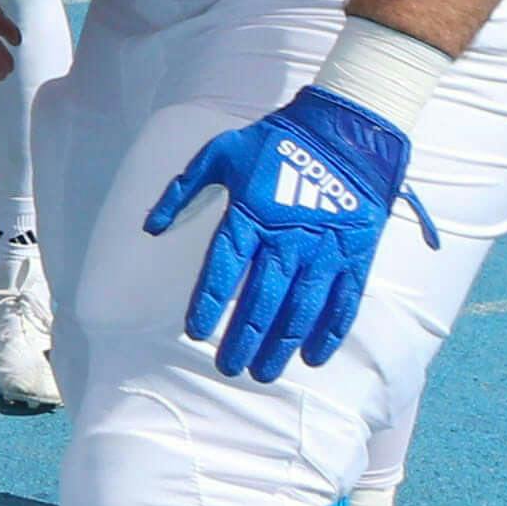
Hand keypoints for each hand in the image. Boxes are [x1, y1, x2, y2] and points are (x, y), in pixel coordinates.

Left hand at [147, 87, 438, 383]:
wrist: (344, 132)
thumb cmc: (275, 143)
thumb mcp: (219, 154)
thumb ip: (182, 191)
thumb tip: (150, 226)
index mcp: (250, 214)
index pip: (223, 269)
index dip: (209, 303)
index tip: (195, 331)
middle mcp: (288, 238)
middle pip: (262, 300)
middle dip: (243, 339)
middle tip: (228, 368)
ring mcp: (325, 250)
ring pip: (301, 310)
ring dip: (282, 345)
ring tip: (263, 373)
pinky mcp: (356, 256)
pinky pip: (343, 303)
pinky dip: (329, 333)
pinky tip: (312, 357)